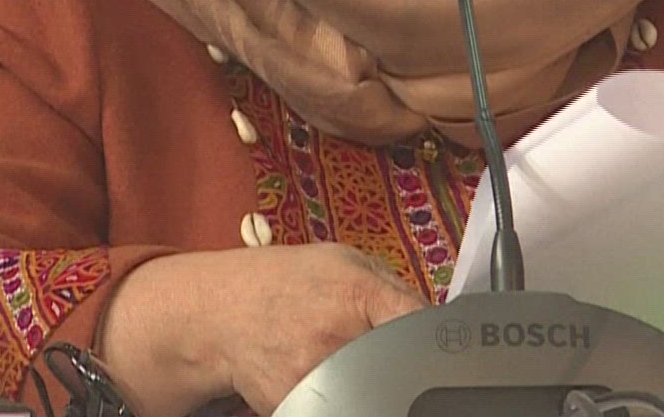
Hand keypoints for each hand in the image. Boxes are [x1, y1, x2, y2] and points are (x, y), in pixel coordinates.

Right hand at [98, 243, 425, 415]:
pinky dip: (341, 395)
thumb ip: (391, 289)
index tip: (442, 348)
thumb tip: (435, 320)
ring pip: (374, 390)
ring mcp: (318, 374)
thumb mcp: (342, 261)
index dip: (438, 339)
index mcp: (357, 290)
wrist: (220, 312)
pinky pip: (342, 402)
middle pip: (402, 365)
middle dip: (400, 361)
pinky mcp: (299, 403)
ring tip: (343, 358)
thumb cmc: (285, 282)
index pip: (421, 322)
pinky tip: (321, 375)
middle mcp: (339, 334)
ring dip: (371, 381)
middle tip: (381, 350)